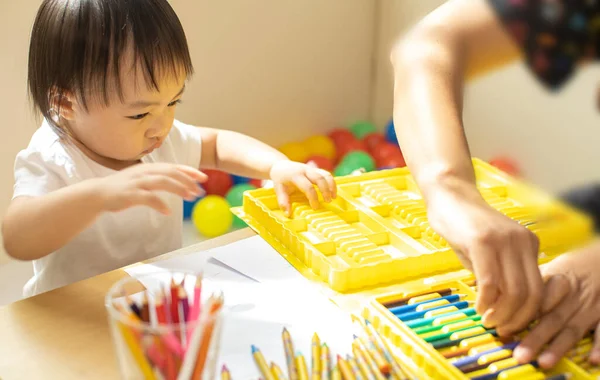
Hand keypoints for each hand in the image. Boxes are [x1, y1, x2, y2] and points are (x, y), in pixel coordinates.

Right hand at [98, 163, 206, 214]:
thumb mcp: (143, 179)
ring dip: (178, 189)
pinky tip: (168, 211)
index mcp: (149, 168)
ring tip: (190, 197)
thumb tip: (181, 183)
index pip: (173, 167)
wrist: (97, 194)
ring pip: (162, 182)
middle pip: (171, 173)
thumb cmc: (124, 188)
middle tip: (200, 191)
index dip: (190, 171)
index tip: (204, 177)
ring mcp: (137, 182)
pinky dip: (159, 204)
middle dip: (188, 180)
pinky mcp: (129, 194)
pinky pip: (147, 198)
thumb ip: (159, 179)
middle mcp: (144, 172)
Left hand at [269, 160, 336, 215]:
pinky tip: (333, 191)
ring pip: (325, 174)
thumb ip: (283, 201)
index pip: (308, 187)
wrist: (280, 165)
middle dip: (325, 190)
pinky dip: (331, 182)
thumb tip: (288, 214)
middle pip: (319, 178)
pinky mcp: (315, 169)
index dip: (313, 198)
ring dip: (332, 186)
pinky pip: (326, 174)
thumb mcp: (278, 189)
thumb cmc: (280, 179)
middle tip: (328, 201)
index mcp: (296, 175)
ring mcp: (311, 169)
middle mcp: (305, 170)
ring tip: (334, 197)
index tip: (315, 207)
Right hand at [426, 186, 541, 335]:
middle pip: (531, 294)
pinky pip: (490, 282)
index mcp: (529, 244)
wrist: (448, 197)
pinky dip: (485, 301)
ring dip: (501, 314)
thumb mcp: (488, 252)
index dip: (527, 314)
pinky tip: (478, 306)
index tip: (511, 325)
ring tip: (488, 320)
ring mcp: (504, 240)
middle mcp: (523, 241)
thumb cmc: (464, 226)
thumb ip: (499, 274)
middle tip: (499, 328)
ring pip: (514, 291)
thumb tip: (502, 308)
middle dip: (516, 319)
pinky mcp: (482, 241)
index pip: (539, 289)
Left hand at [513, 243, 599, 367]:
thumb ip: (527, 282)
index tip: (505, 327)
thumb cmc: (572, 268)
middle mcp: (573, 296)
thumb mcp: (550, 267)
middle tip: (520, 353)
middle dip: (536, 337)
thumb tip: (494, 292)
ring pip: (573, 329)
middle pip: (552, 318)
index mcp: (557, 281)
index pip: (538, 299)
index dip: (522, 315)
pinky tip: (592, 359)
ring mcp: (590, 308)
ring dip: (558, 347)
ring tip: (544, 361)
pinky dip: (599, 346)